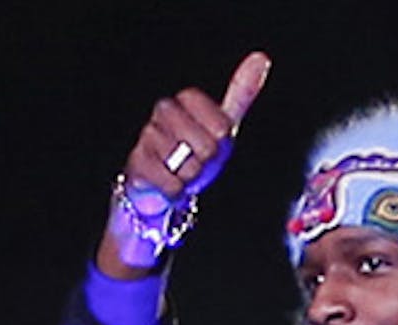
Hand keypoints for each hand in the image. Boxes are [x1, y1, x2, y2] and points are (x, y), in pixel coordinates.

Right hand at [98, 50, 271, 276]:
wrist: (161, 188)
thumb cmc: (193, 153)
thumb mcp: (220, 125)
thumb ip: (240, 94)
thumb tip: (261, 58)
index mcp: (184, 101)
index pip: (219, 122)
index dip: (221, 139)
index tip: (214, 142)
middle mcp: (162, 114)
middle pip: (206, 145)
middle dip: (207, 162)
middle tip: (197, 163)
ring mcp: (147, 138)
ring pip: (188, 166)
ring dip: (191, 179)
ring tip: (181, 174)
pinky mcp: (136, 166)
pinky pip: (171, 184)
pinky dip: (176, 192)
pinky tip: (170, 187)